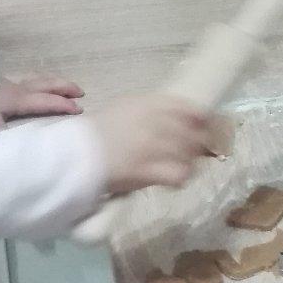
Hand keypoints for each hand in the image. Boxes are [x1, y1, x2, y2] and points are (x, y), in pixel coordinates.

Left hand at [0, 74, 83, 130]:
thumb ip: (5, 137)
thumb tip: (18, 152)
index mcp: (21, 100)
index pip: (47, 102)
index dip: (64, 106)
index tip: (80, 110)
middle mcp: (20, 89)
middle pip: (48, 84)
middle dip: (66, 88)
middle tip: (81, 92)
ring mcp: (12, 83)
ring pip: (39, 79)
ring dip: (55, 82)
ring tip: (65, 86)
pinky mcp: (3, 81)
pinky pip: (29, 79)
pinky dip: (40, 80)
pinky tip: (37, 84)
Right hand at [90, 94, 214, 194]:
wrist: (76, 153)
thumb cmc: (97, 130)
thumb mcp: (124, 107)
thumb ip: (150, 109)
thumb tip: (174, 118)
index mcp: (149, 103)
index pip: (190, 109)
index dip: (204, 119)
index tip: (206, 126)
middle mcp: (155, 122)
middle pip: (194, 133)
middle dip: (200, 142)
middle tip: (198, 150)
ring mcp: (153, 148)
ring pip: (189, 154)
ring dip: (190, 160)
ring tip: (183, 164)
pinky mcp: (148, 171)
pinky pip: (179, 175)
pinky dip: (181, 177)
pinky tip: (175, 179)